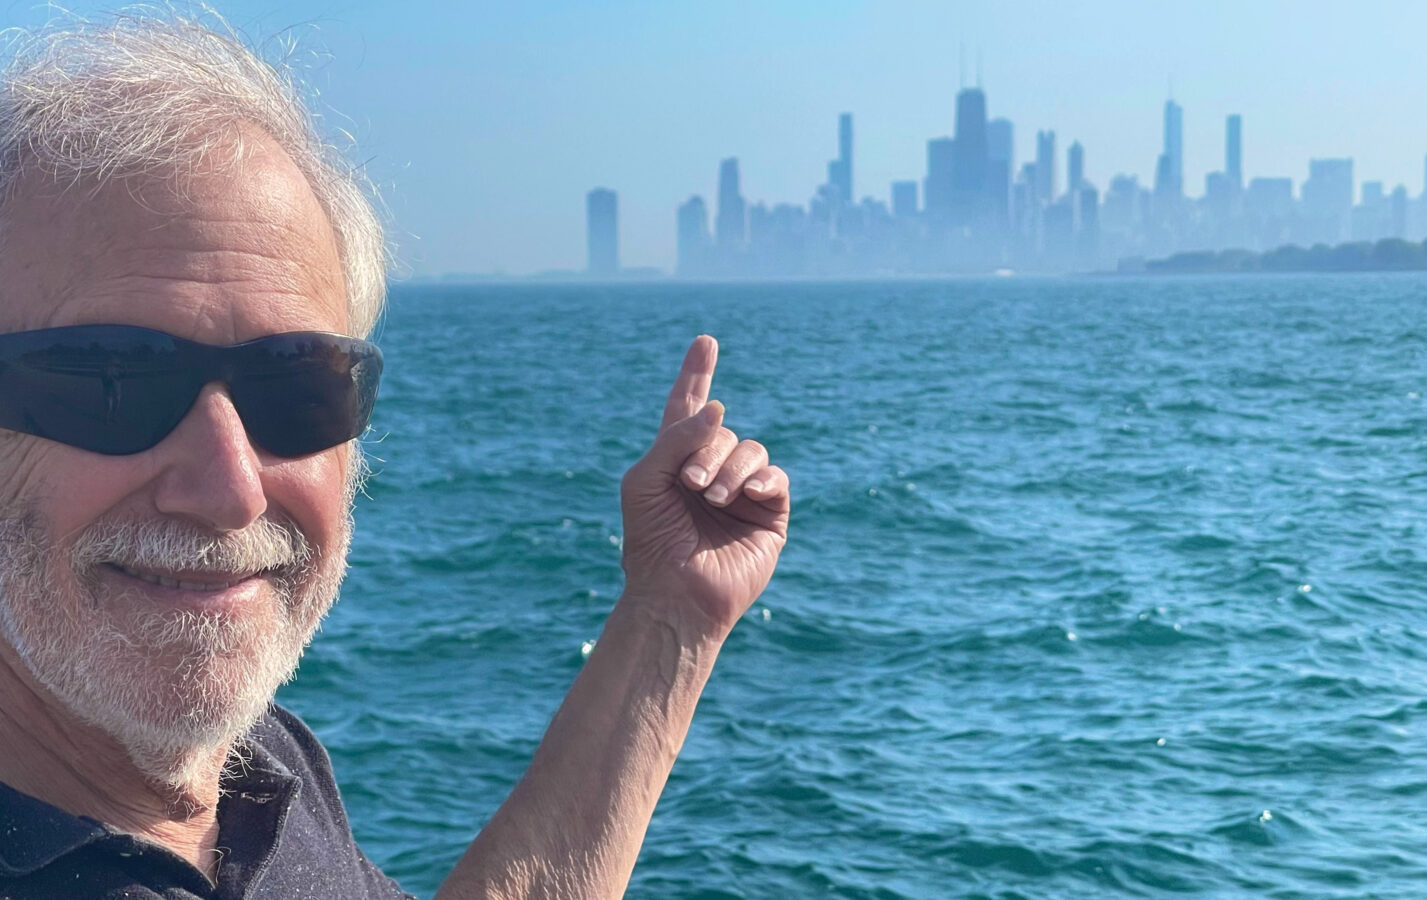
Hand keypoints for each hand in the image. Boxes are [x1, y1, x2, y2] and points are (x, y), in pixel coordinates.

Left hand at [620, 335, 789, 640]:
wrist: (674, 593)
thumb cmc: (650, 541)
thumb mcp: (645, 479)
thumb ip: (676, 437)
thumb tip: (719, 410)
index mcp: (675, 461)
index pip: (689, 410)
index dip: (696, 375)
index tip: (705, 342)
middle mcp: (711, 472)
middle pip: (720, 430)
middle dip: (705, 451)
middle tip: (689, 485)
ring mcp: (742, 493)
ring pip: (751, 451)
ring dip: (730, 470)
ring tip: (711, 499)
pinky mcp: (769, 515)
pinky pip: (776, 478)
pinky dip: (762, 480)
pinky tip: (745, 495)